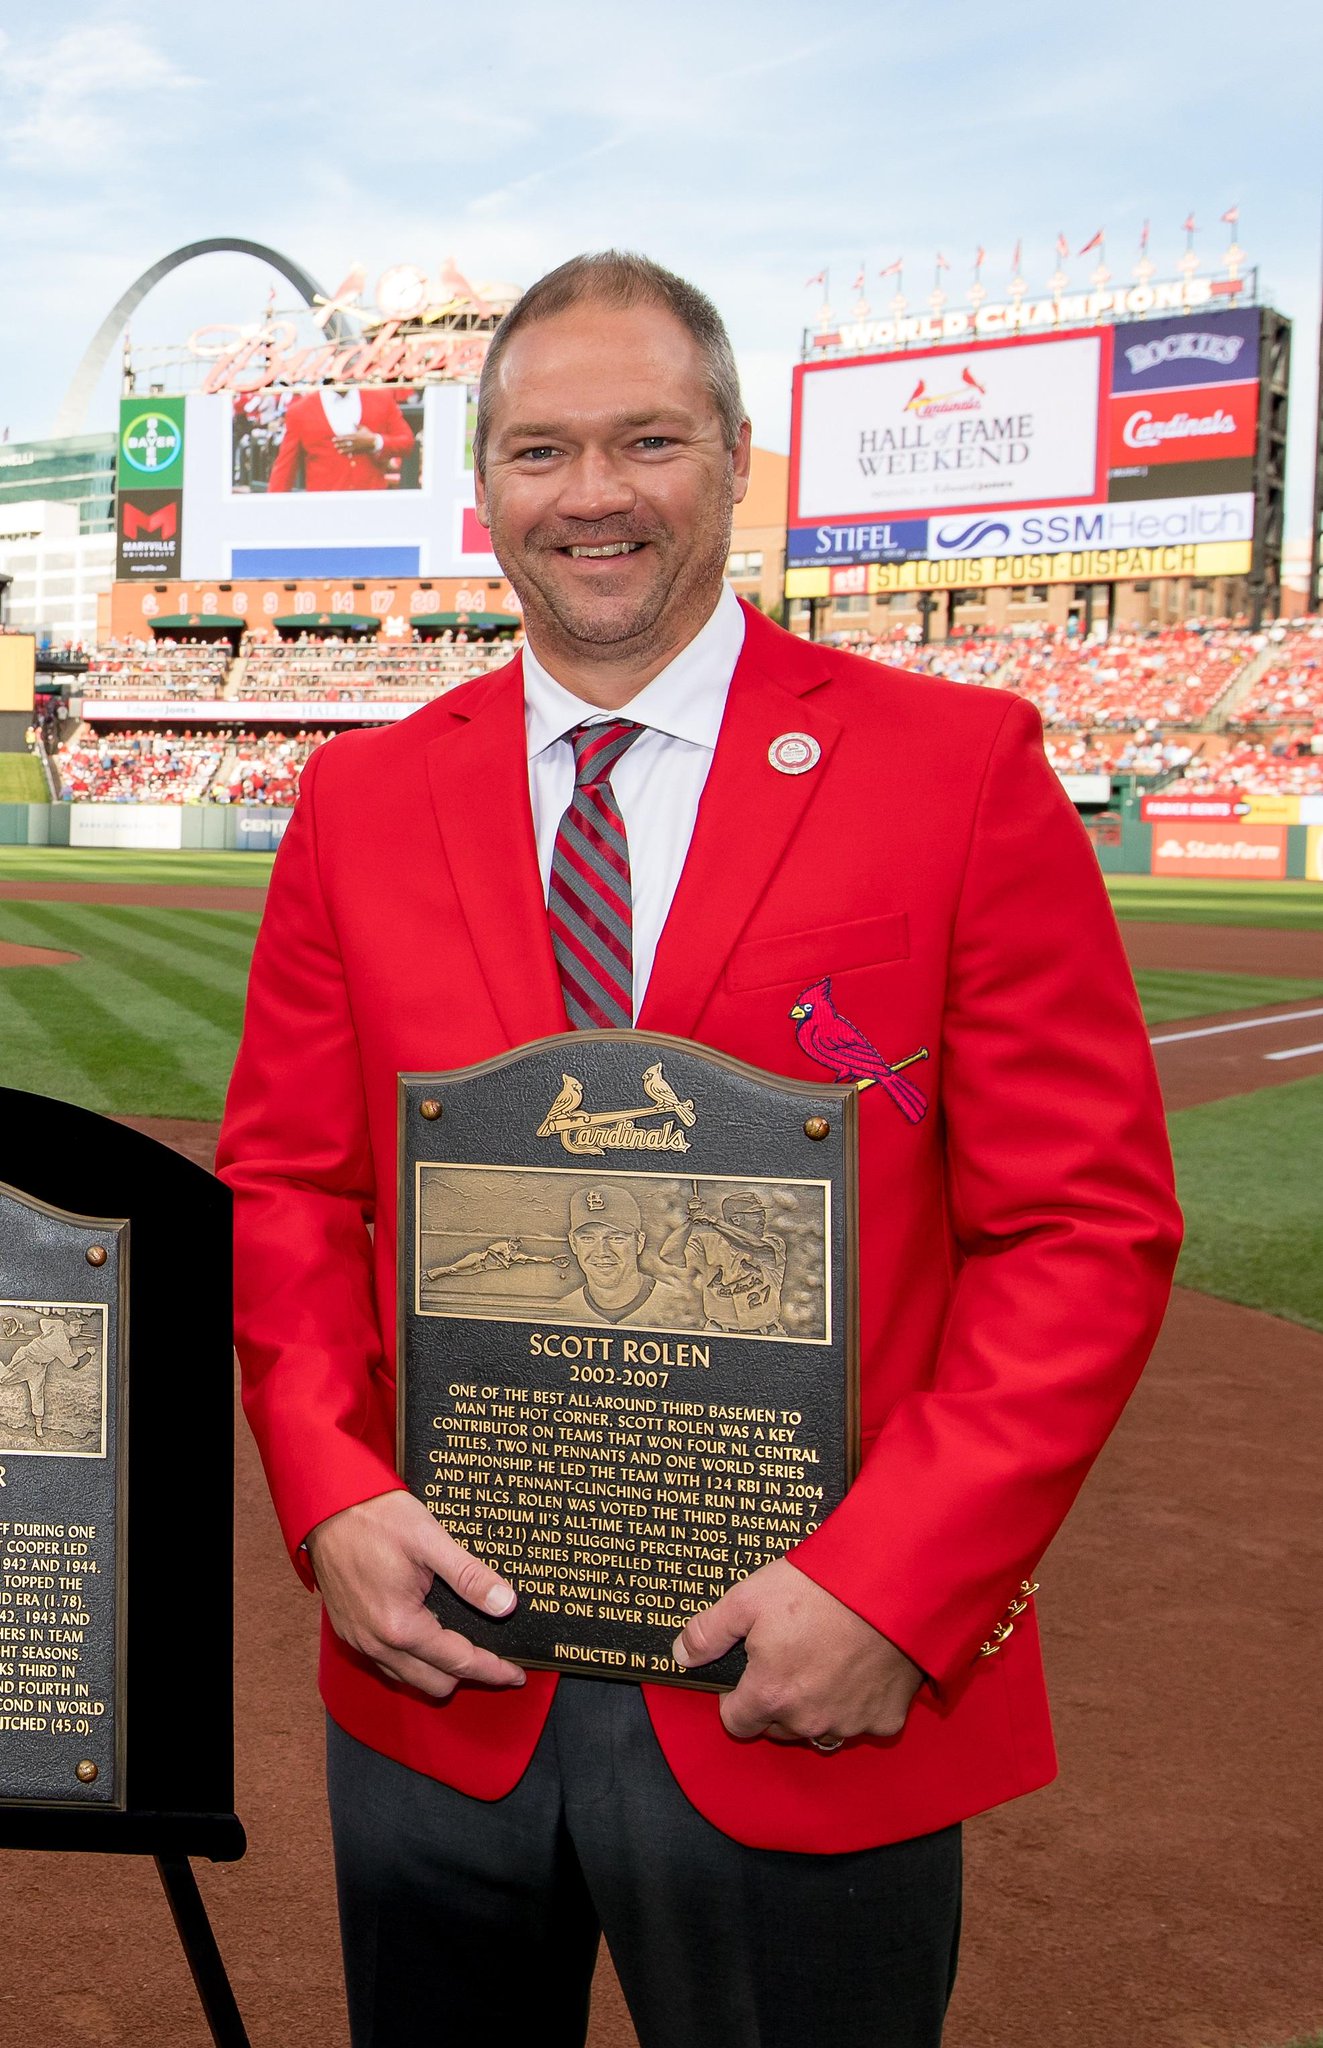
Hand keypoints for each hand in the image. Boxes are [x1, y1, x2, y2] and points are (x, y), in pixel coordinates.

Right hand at [305, 1489, 525, 1700]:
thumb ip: (470, 1576)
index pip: (458, 1662)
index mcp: (400, 1626)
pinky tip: (428, 1631)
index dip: (492, 1670)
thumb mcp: (431, 1540)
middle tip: (493, 1655)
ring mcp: (359, 1639)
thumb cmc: (376, 1518)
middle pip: (434, 1683)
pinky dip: (413, 1659)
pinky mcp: (349, 1631)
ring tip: (463, 1643)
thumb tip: (506, 1604)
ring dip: (438, 1669)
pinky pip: (388, 1663)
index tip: (516, 1674)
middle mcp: (376, 1643)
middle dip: (467, 1674)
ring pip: (408, 1677)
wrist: (326, 1507)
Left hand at [332, 428, 380, 455]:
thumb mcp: (363, 428)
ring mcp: (356, 447)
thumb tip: (353, 423)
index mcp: (354, 436)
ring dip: (343, 450)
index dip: (338, 438)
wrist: (375, 442)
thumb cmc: (369, 434)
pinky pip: (353, 453)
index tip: (333, 439)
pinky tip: (347, 455)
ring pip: (348, 449)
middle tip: (334, 445)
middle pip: (345, 443)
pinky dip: (350, 454)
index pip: (344, 437)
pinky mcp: (359, 451)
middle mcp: (354, 442)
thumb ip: (357, 426)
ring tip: (338, 451)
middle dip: (339, 444)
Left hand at [672, 1557, 923, 1745]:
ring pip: (820, 1729)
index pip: (737, 1722)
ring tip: (825, 1661)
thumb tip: (681, 1655)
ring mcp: (849, 1723)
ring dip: (817, 1707)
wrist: (891, 1582)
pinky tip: (861, 1667)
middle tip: (790, 1656)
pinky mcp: (886, 1717)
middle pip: (778, 1728)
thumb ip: (709, 1631)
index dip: (736, 1698)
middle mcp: (807, 1721)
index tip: (748, 1672)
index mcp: (770, 1696)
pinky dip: (859, 1703)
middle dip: (777, 1701)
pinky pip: (863, 1722)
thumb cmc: (818, 1587)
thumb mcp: (749, 1596)